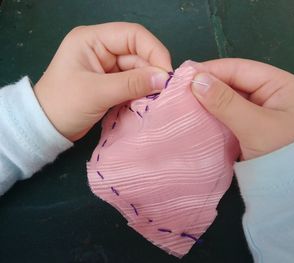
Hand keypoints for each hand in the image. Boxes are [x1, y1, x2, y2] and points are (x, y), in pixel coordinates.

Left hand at [34, 22, 171, 140]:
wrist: (45, 129)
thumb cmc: (63, 105)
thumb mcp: (98, 92)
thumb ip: (132, 84)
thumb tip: (165, 79)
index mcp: (92, 39)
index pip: (133, 35)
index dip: (154, 51)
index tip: (167, 73)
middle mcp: (101, 48)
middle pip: (138, 53)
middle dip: (152, 71)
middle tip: (165, 91)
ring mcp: (107, 66)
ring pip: (138, 70)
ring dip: (148, 84)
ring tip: (158, 99)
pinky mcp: (111, 83)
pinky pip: (133, 83)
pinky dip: (142, 92)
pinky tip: (148, 101)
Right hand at [190, 58, 293, 159]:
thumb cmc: (283, 155)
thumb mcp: (255, 126)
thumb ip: (225, 102)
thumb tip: (195, 79)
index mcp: (281, 85)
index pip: (241, 68)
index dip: (211, 70)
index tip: (183, 75)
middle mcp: (272, 94)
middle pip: (234, 83)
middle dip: (208, 86)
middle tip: (178, 90)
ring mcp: (261, 112)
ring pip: (229, 100)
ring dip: (209, 101)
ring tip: (183, 101)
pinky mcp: (252, 128)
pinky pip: (229, 115)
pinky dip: (214, 115)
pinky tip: (196, 116)